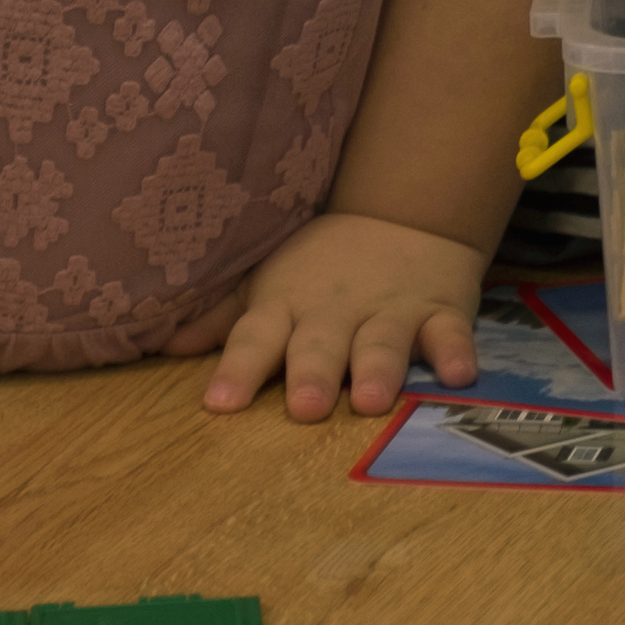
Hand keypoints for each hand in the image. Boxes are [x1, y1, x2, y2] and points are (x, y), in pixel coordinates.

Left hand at [178, 213, 487, 421]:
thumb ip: (222, 320)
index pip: (255, 337)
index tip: (220, 404)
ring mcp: (390, 310)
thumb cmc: (319, 265)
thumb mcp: (267, 283)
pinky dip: (456, 351)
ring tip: (371, 400)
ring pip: (382, 340)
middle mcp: (334, 310)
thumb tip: (164, 346)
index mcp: (286, 305)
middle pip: (320, 343)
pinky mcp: (440, 311)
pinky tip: (459, 374)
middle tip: (304, 407)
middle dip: (312, 373)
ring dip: (378, 368)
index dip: (238, 370)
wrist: (403, 216)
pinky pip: (449, 332)